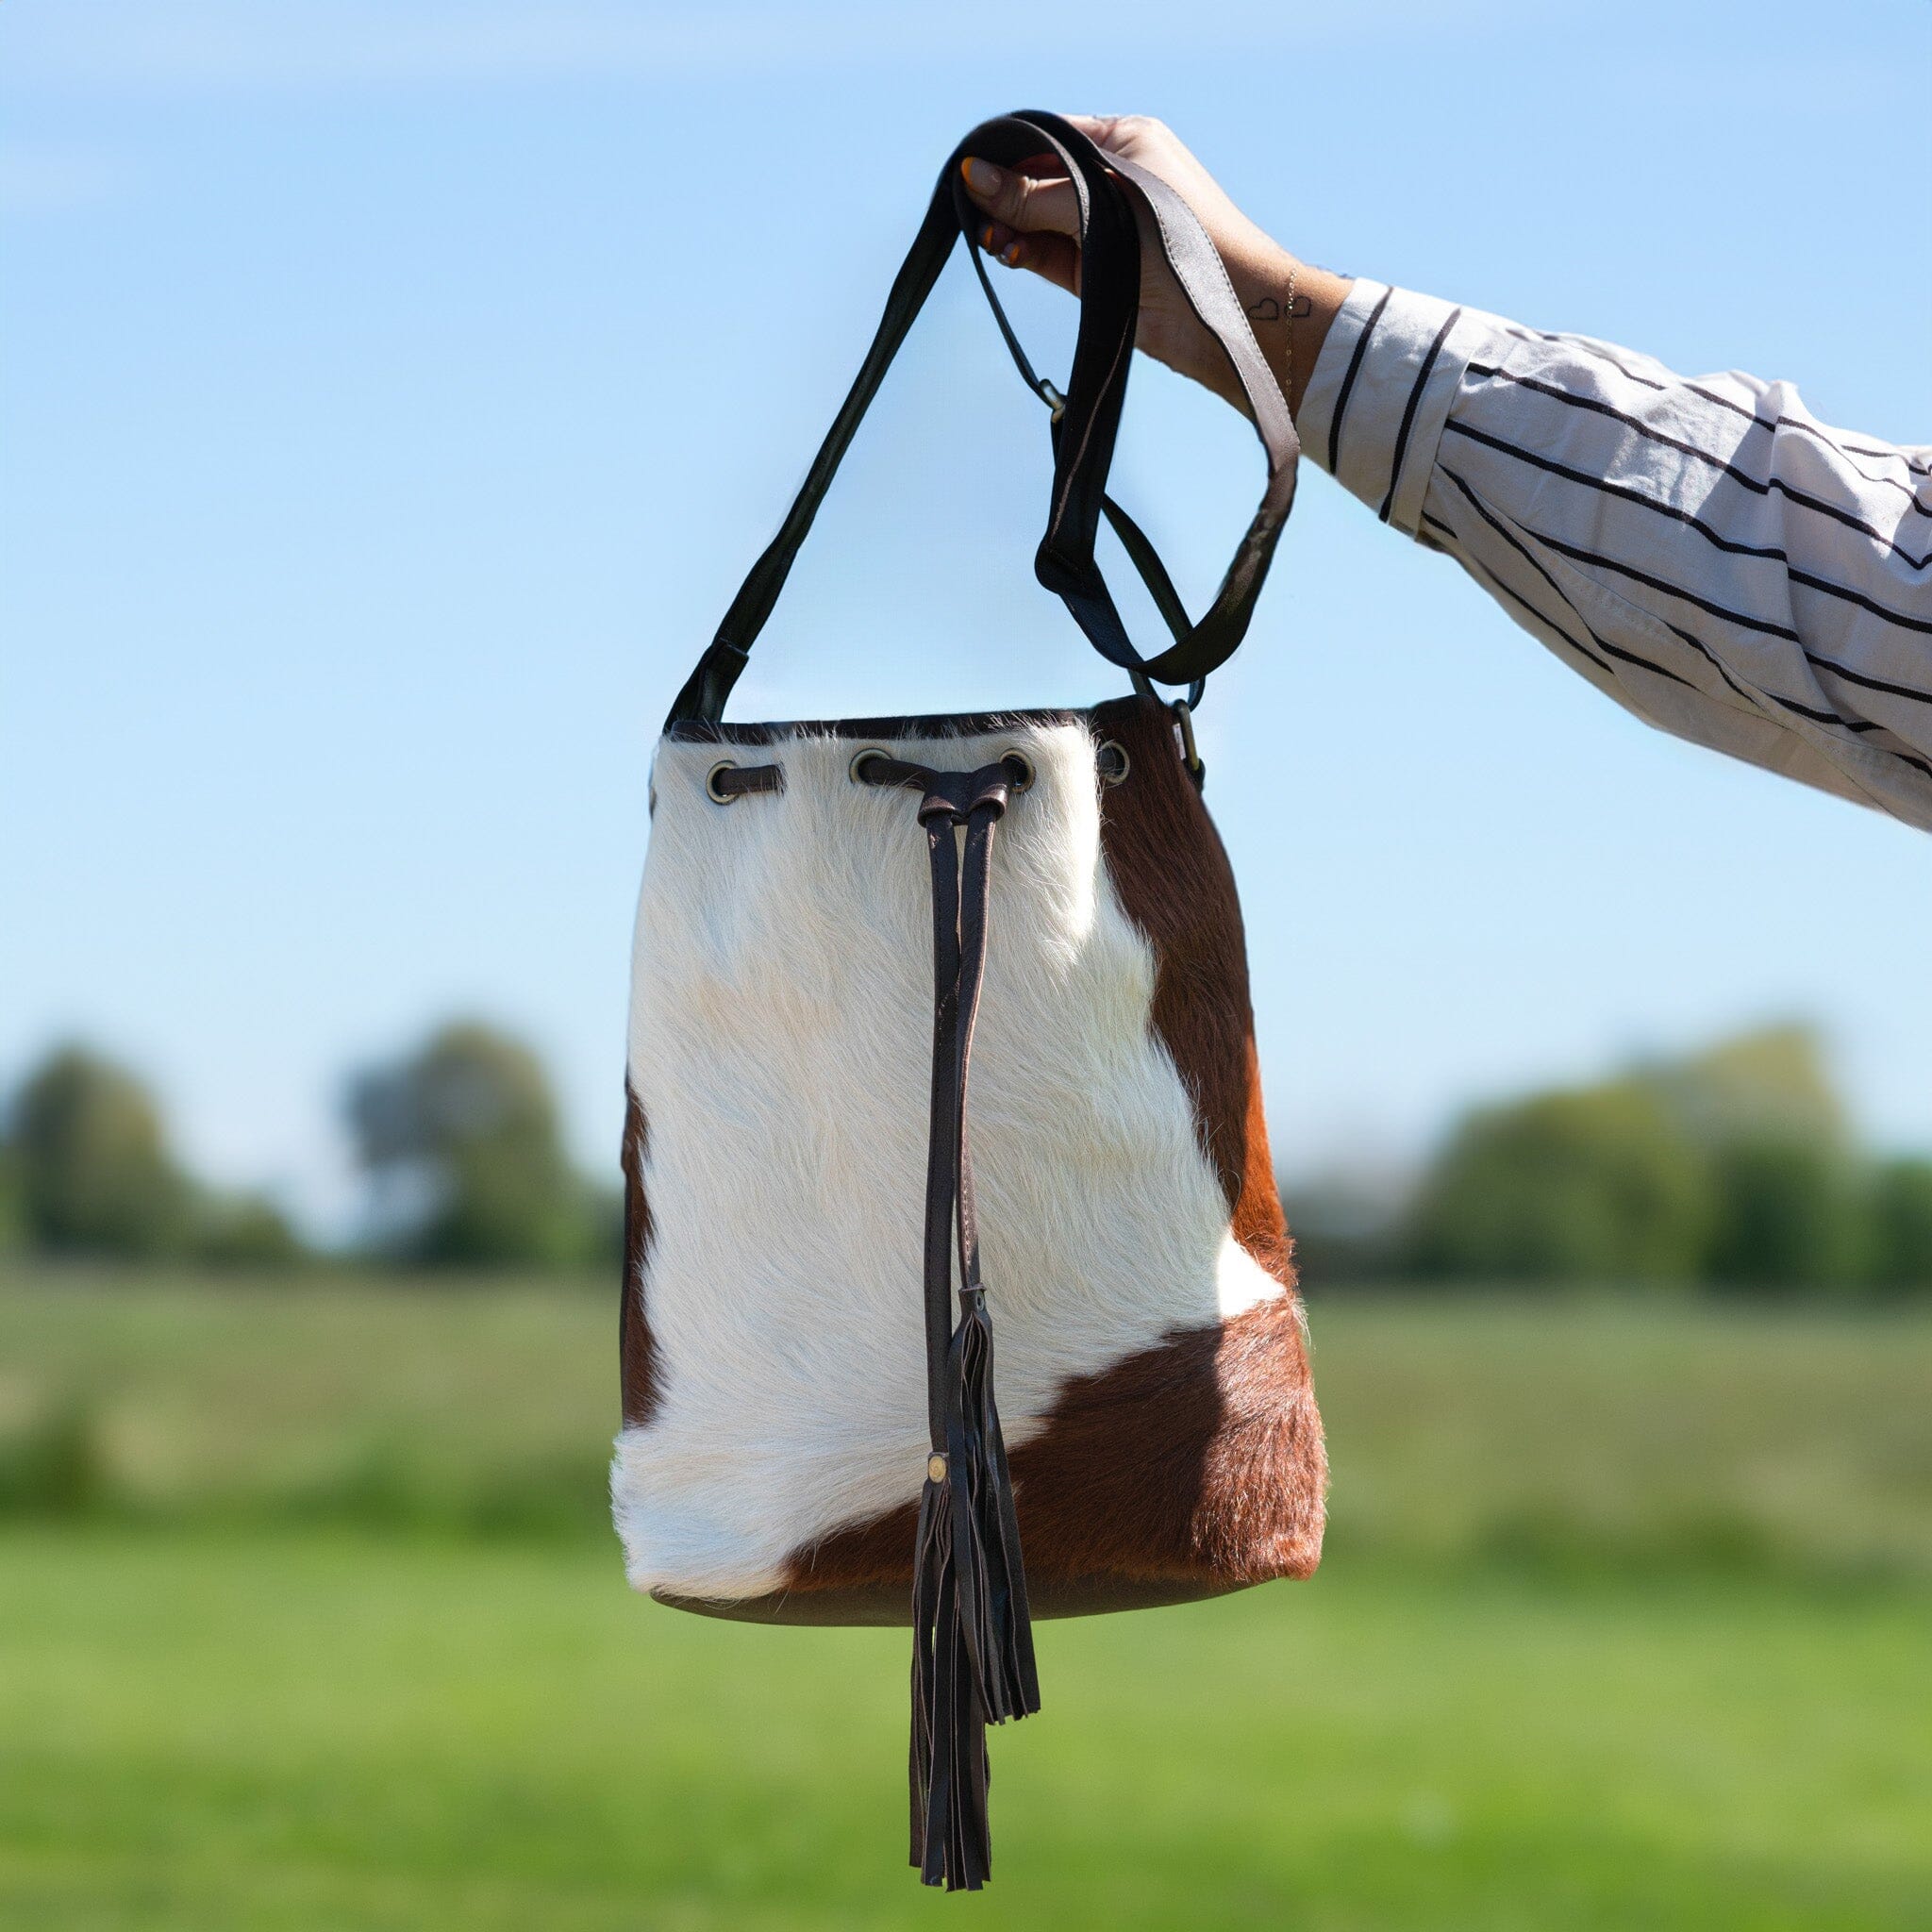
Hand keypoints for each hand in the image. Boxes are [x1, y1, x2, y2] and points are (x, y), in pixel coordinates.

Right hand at [961, 115, 1349, 423]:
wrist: (1228, 314)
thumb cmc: (1181, 241)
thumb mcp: (1101, 205)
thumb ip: (1035, 195)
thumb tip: (975, 178)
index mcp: (1124, 141)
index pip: (1050, 135)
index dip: (1009, 152)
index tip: (972, 170)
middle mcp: (1113, 178)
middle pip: (1039, 179)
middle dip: (1006, 195)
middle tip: (974, 212)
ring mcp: (1105, 226)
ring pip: (1039, 220)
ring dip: (1012, 229)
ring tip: (994, 241)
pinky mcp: (1097, 271)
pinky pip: (1048, 254)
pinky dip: (1025, 254)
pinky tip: (1008, 253)